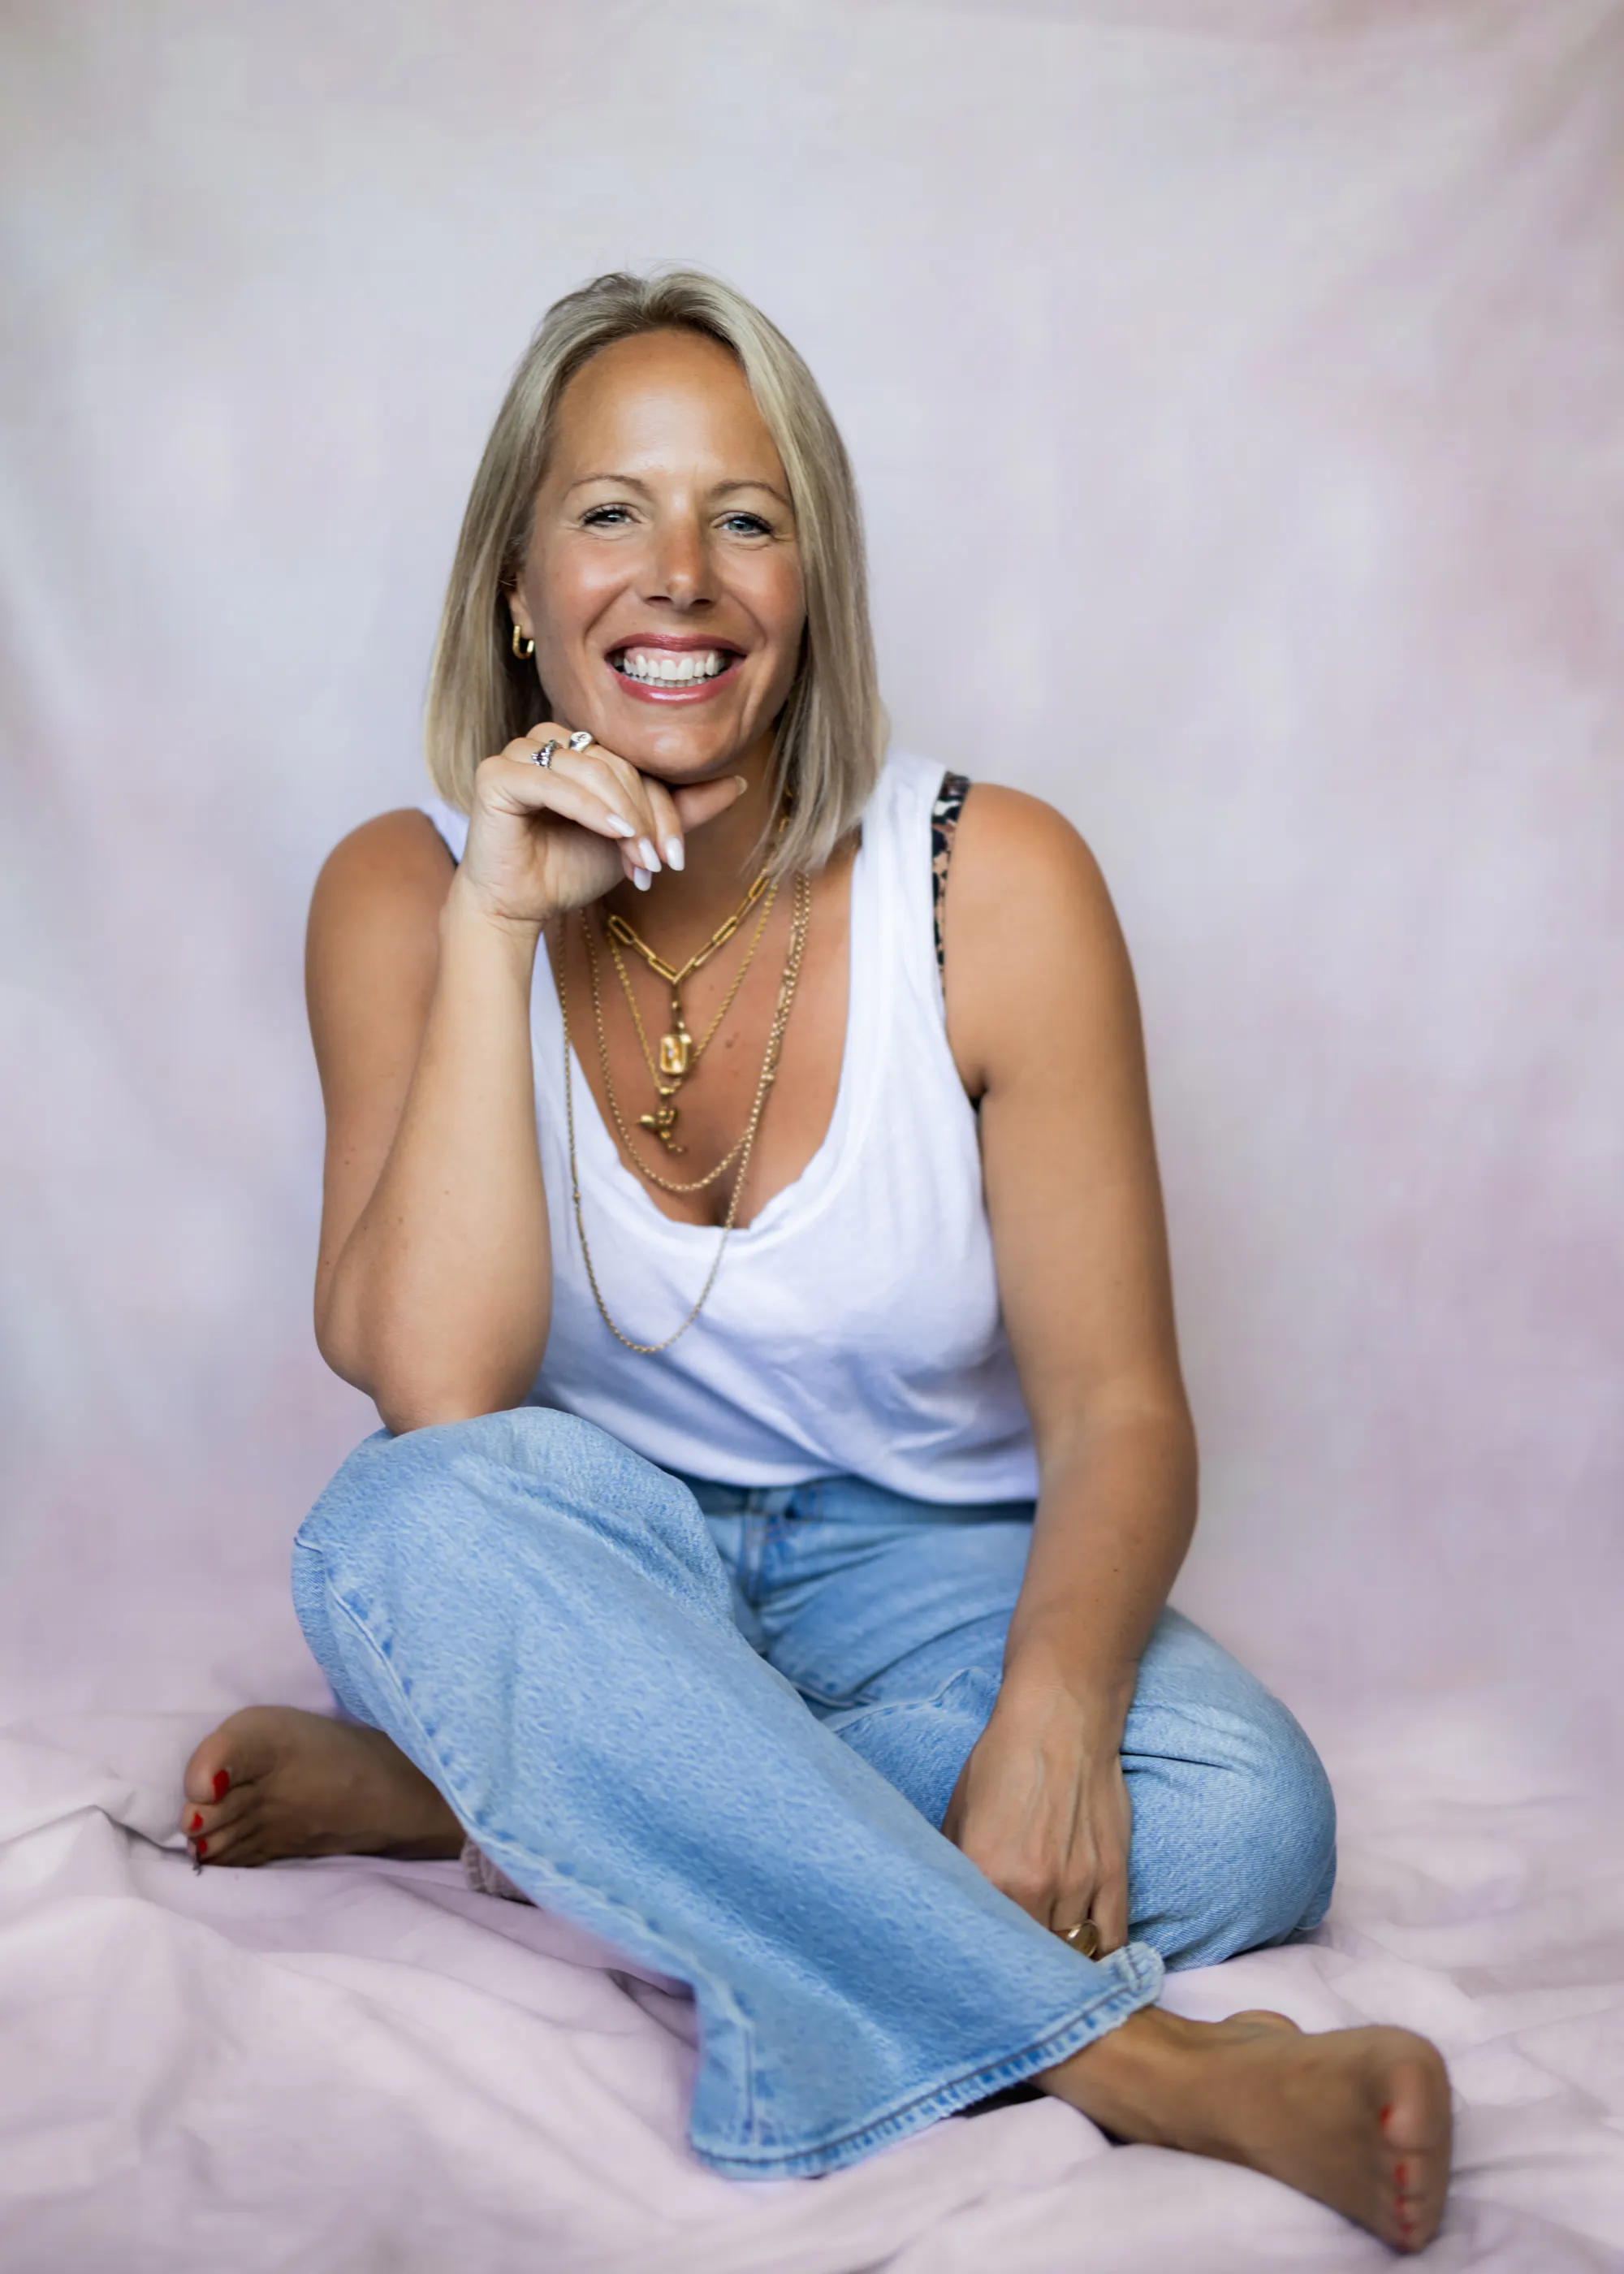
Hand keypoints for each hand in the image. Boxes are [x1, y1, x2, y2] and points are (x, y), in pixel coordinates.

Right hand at [455, 723, 749, 930]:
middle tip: (657, 863)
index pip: (636, 763)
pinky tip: (614, 833)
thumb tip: (738, 783)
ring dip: (624, 816)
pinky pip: (553, 780)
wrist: (518, 907)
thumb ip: (679, 811)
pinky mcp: (496, 772)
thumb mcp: (635, 839)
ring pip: (592, 768)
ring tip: (638, 860)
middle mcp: (550, 739)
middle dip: (646, 817)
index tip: (675, 858)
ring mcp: (520, 752)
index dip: (663, 807)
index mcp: (582, 746)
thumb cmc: (569, 868)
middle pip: (618, 764)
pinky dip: (588, 807)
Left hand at [942, 1679, 1133, 1953]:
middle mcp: (1031, 1886)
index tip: (976, 1973)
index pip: (981, 1943)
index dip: (979, 1962)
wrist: (1061, 1717)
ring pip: (1070, 1956)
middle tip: (1011, 1979)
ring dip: (1058, 1967)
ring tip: (1047, 1976)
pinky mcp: (1113, 1876)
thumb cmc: (1003, 1759)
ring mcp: (1077, 1884)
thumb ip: (952, 1865)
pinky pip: (1112, 1940)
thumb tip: (948, 1907)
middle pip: (1027, 1959)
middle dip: (1018, 1972)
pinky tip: (1087, 1963)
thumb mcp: (957, 1810)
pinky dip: (1100, 1958)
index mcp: (985, 1871)